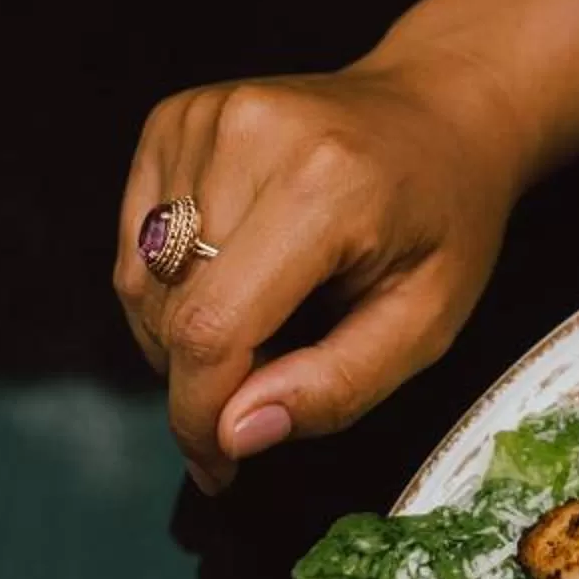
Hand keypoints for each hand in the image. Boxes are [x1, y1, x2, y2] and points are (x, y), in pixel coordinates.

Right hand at [109, 0, 578, 491]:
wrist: (439, 111)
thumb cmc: (442, 222)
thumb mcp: (424, 324)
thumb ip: (333, 388)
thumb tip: (235, 435)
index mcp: (324, 187)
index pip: (213, 326)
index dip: (198, 415)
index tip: (216, 466)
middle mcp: (249, 137)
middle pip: (170, 311)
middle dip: (198, 383)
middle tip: (257, 397)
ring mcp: (203, 118)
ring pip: (142, 282)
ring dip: (182, 335)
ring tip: (260, 326)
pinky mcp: (174, 118)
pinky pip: (136, 242)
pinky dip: (168, 287)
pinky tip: (230, 279)